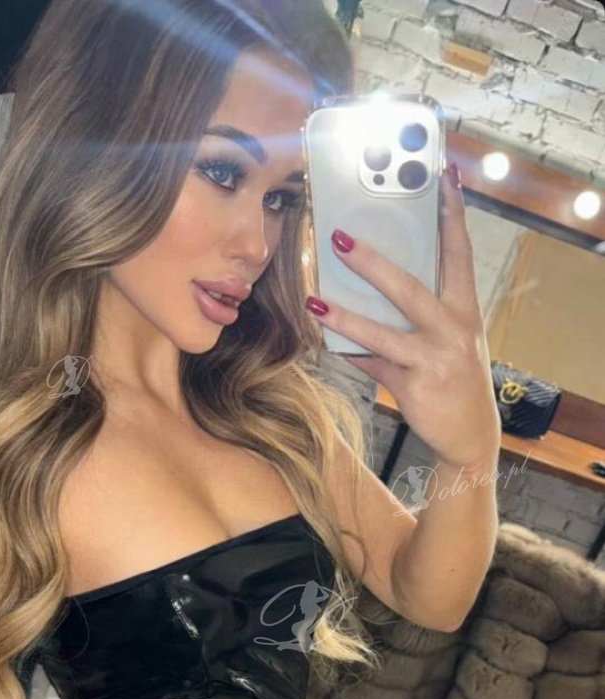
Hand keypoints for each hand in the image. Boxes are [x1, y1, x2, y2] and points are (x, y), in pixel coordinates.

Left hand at [305, 162, 501, 471]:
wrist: (470, 435)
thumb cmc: (455, 379)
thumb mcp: (449, 340)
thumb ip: (418, 313)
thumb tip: (375, 290)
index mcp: (465, 308)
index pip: (459, 251)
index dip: (452, 212)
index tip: (443, 176)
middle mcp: (453, 328)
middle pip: (411, 286)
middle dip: (374, 261)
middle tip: (339, 237)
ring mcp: (435, 358)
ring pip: (385, 331)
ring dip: (346, 315)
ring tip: (315, 300)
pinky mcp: (414, 384)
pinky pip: (372, 364)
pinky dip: (347, 353)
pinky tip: (323, 342)